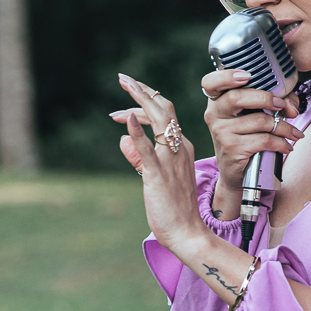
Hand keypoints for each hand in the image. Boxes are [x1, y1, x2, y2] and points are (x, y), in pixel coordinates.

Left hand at [109, 75, 207, 256]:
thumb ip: (139, 158)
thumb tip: (122, 140)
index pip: (166, 116)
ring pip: (160, 120)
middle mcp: (179, 149)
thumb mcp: (154, 178)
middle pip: (164, 109)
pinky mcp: (159, 174)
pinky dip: (138, 131)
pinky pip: (148, 149)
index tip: (128, 97)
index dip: (145, 103)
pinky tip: (127, 118)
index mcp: (181, 148)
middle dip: (143, 91)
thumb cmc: (173, 209)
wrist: (187, 233)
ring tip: (126, 83)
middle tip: (124, 78)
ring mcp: (170, 160)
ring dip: (141, 99)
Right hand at [201, 68, 303, 211]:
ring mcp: (221, 133)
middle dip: (267, 98)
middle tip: (284, 106)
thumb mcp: (253, 116)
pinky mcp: (232, 149)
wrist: (238, 173)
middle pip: (237, 97)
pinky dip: (281, 143)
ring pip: (259, 121)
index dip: (226, 76)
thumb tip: (291, 103)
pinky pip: (263, 140)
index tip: (246, 76)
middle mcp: (214, 115)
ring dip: (284, 127)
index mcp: (216, 101)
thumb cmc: (247, 138)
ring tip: (294, 133)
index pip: (210, 83)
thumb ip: (271, 102)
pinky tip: (286, 146)